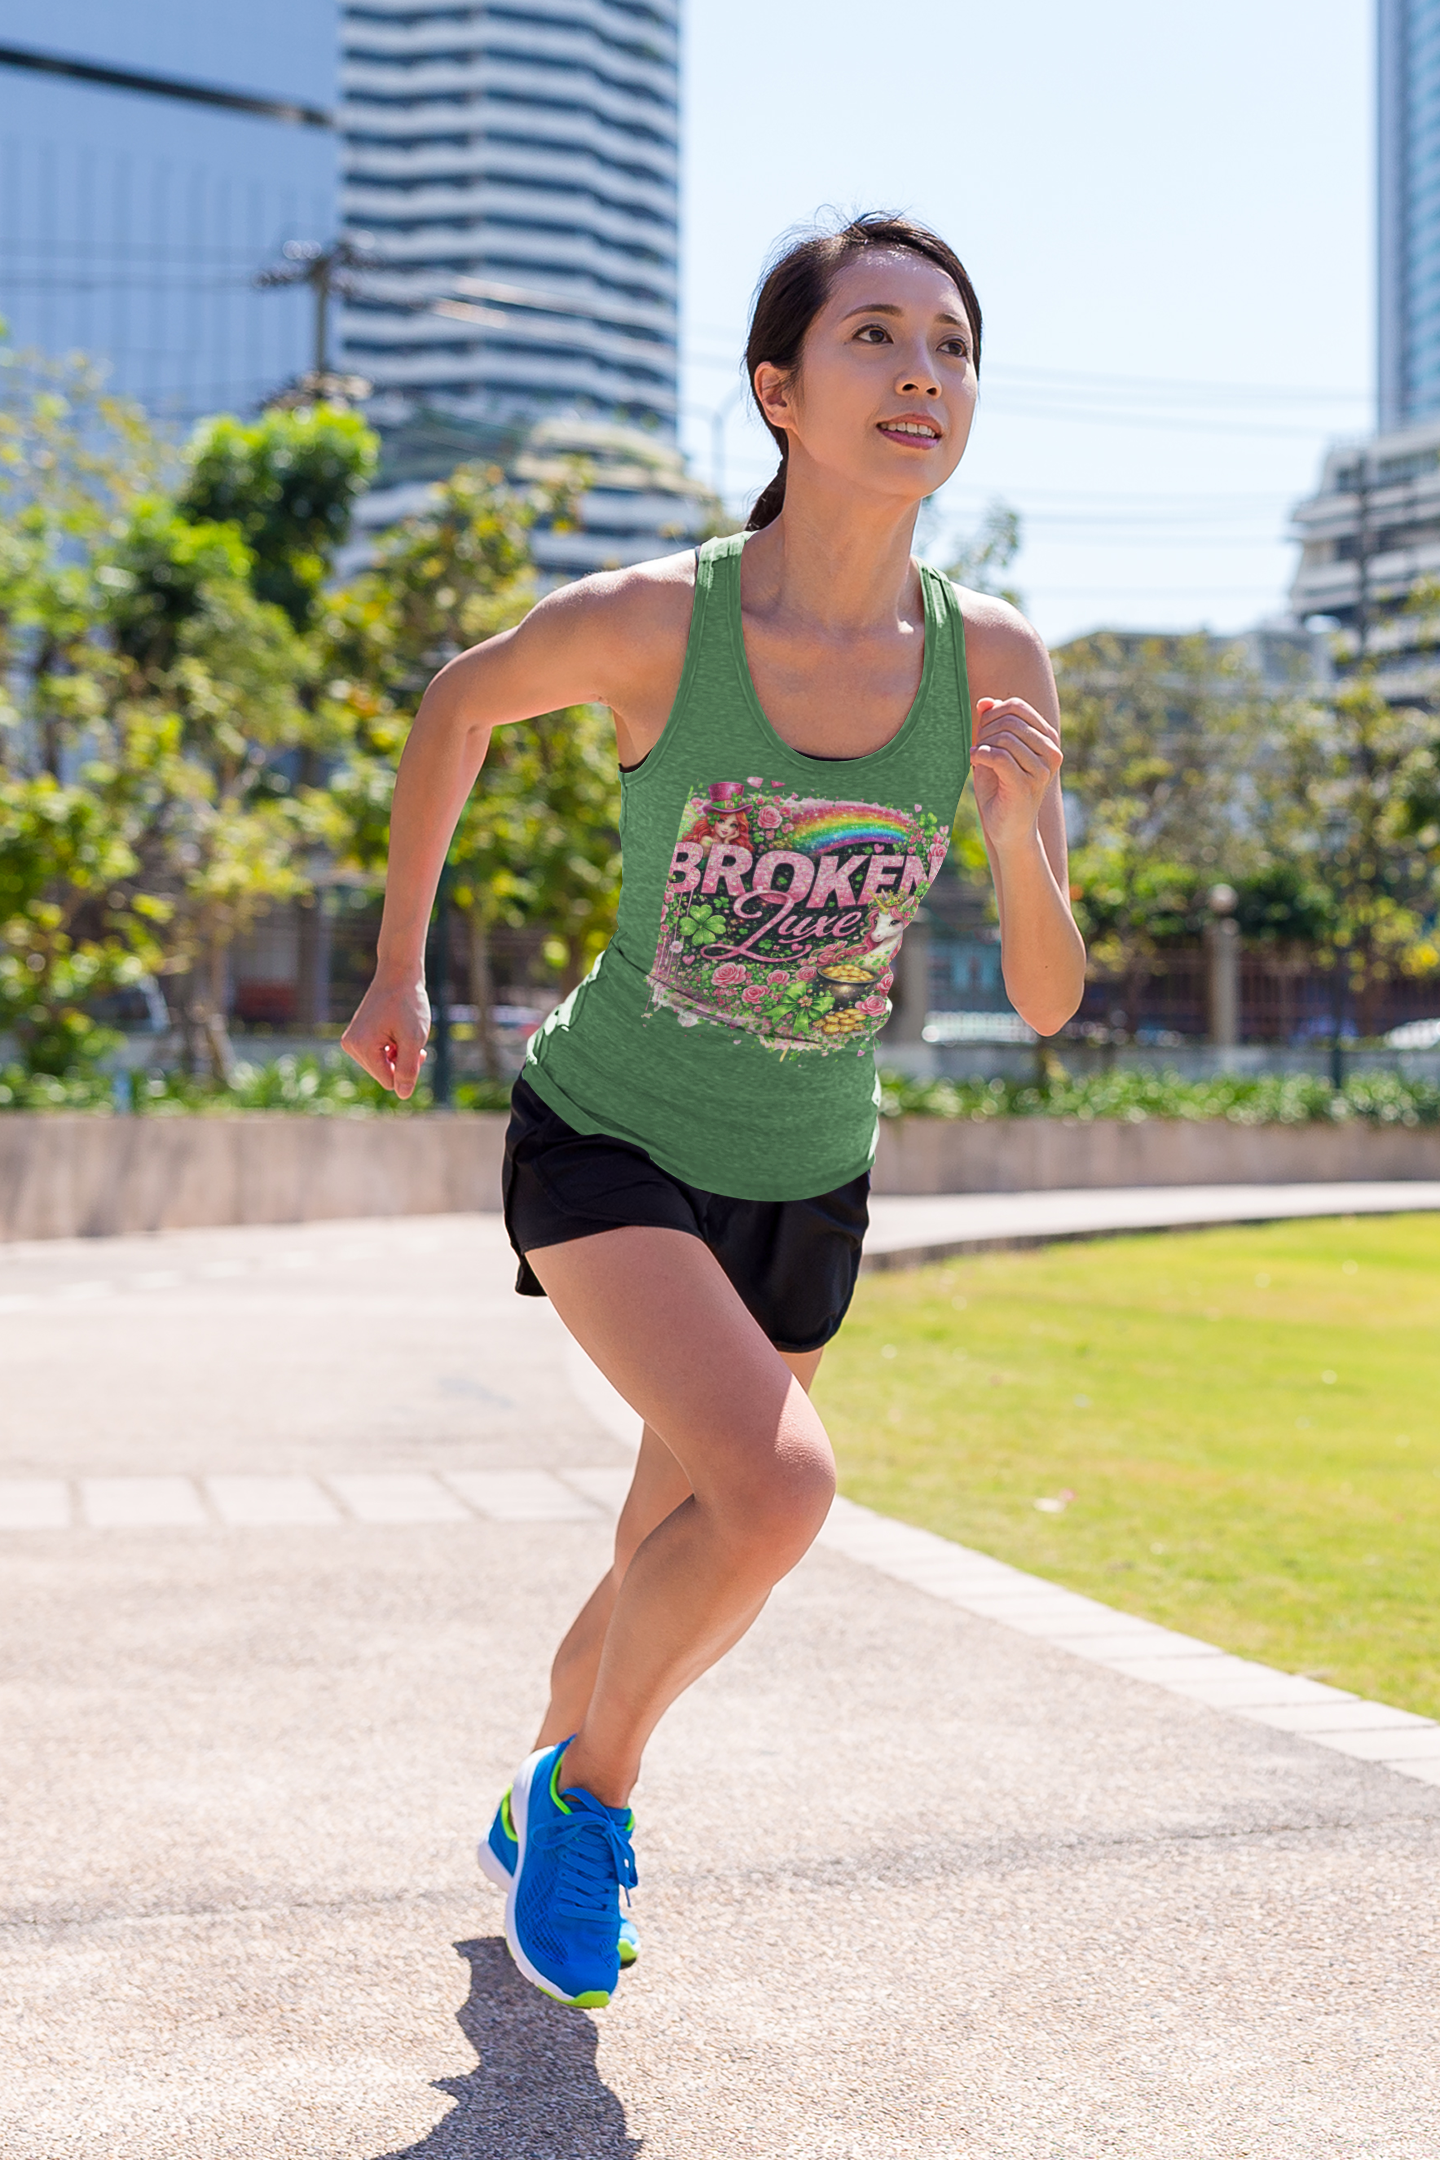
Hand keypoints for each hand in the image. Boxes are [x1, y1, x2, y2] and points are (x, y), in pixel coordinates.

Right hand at [341, 970, 430, 1097]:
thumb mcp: (414, 1039)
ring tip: (403, 1032)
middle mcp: (350, 1046)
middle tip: (412, 1038)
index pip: (389, 1081)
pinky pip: (378, 1055)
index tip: (418, 1050)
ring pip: (382, 1066)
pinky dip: (392, 1048)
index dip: (408, 1070)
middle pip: (384, 1074)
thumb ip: (408, 1069)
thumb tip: (402, 1095)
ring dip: (398, 1054)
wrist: (399, 974)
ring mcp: (351, 1041)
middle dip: (402, 1061)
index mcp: (361, 1047)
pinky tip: (397, 1031)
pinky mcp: (356, 1036)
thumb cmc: (409, 1004)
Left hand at [970, 696, 1062, 852]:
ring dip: (983, 744)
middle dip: (986, 730)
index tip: (982, 731)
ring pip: (1005, 738)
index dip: (993, 712)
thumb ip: (992, 725)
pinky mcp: (1026, 785)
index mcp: (1048, 740)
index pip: (1018, 706)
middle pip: (1010, 720)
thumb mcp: (995, 751)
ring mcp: (1042, 770)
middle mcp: (1051, 753)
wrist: (1008, 829)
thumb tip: (985, 701)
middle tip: (977, 746)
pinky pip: (999, 757)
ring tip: (976, 757)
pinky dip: (981, 755)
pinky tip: (974, 761)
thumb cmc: (1001, 789)